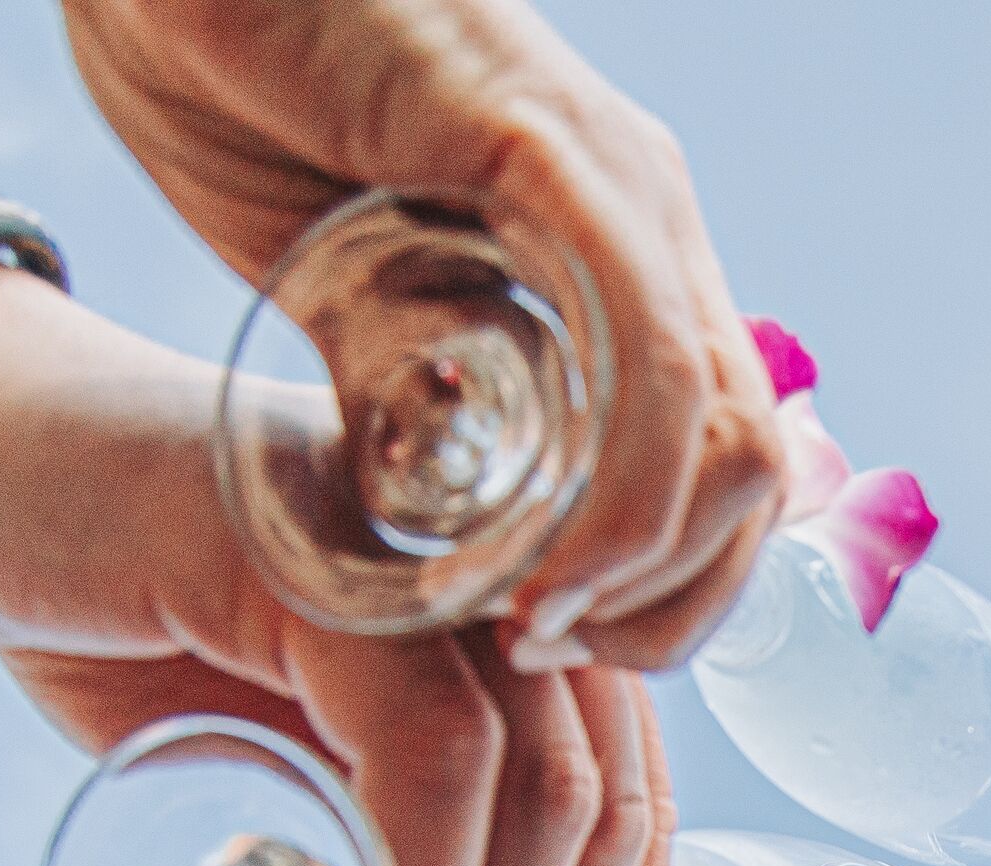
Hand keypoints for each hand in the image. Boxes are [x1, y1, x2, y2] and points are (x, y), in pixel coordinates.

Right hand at [0, 265, 678, 865]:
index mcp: (507, 606)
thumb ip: (358, 821)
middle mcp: (496, 567)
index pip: (628, 802)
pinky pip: (435, 749)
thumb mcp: (261, 733)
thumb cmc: (92, 594)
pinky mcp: (331, 556)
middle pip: (607, 809)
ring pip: (547, 790)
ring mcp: (424, 553)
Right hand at [56, 0, 788, 669]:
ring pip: (730, 436)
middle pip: (754, 477)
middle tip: (536, 655)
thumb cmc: (237, 85)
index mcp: (614, 260)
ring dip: (647, 575)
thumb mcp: (338, 294)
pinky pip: (645, 354)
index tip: (537, 648)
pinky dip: (614, 497)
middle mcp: (646, 224)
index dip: (661, 596)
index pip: (722, 471)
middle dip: (669, 611)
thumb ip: (411, 396)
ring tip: (524, 625)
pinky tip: (527, 565)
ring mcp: (613, 185)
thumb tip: (456, 544)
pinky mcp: (545, 151)